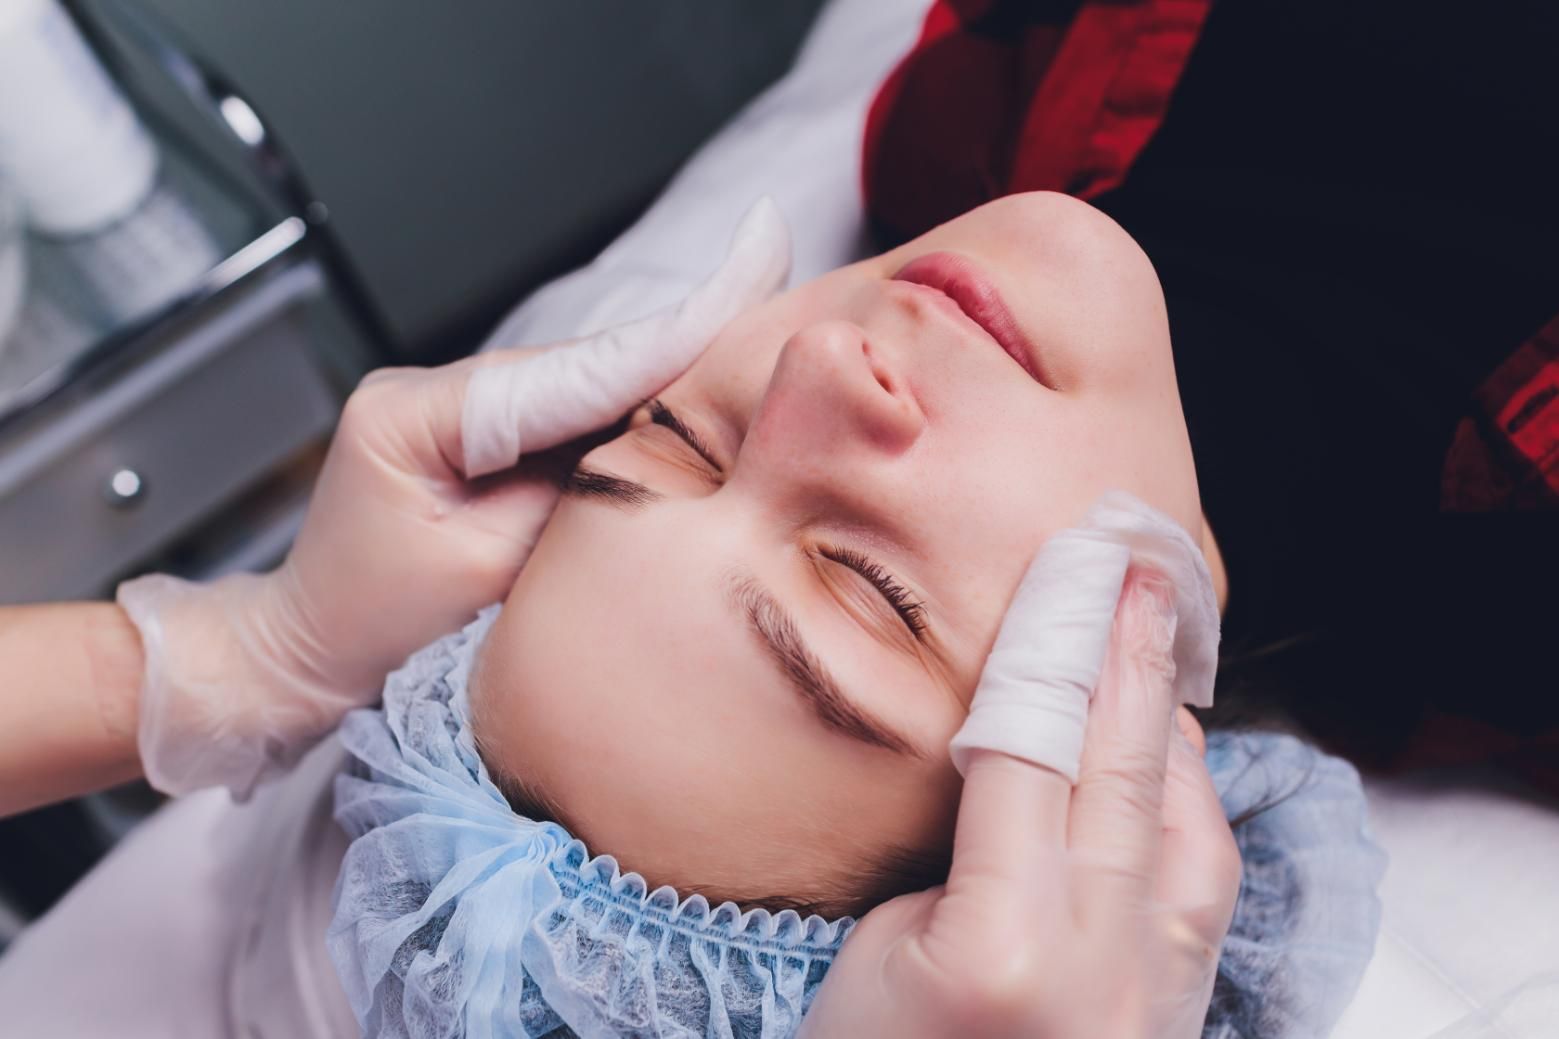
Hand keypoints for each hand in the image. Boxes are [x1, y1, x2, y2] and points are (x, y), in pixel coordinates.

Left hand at [118, 199, 789, 797]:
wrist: (303, 654)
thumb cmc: (372, 628)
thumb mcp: (483, 576)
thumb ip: (571, 505)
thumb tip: (654, 456)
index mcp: (417, 411)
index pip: (572, 371)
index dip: (671, 331)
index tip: (754, 264)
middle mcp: (435, 390)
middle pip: (583, 365)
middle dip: (683, 339)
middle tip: (779, 279)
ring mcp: (456, 409)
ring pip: (582, 388)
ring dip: (662, 379)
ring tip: (756, 348)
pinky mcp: (477, 439)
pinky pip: (567, 420)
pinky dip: (627, 419)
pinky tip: (692, 408)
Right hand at [800, 568, 1240, 1038]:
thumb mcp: (880, 948)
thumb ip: (969, 853)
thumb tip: (1030, 766)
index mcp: (1001, 944)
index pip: (1033, 752)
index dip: (1051, 648)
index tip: (1069, 569)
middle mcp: (1097, 965)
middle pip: (1123, 773)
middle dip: (1132, 656)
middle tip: (1140, 566)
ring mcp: (1152, 997)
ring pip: (1188, 826)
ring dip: (1172, 724)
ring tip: (1154, 645)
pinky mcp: (1174, 1015)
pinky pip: (1202, 885)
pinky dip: (1189, 804)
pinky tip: (1169, 761)